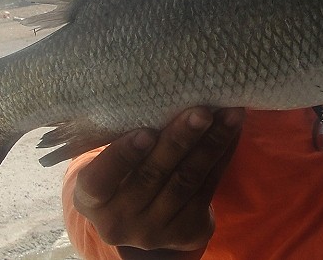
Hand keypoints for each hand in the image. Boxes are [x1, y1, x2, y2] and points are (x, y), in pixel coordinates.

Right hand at [73, 107, 244, 257]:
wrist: (142, 216)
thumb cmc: (120, 170)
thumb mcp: (107, 160)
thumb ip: (121, 137)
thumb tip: (157, 91)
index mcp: (90, 199)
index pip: (100, 180)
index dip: (123, 156)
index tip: (146, 132)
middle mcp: (118, 222)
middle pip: (153, 176)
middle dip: (180, 140)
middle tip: (201, 111)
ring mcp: (154, 231)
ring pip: (186, 182)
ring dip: (212, 144)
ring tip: (229, 115)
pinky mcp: (187, 231)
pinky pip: (208, 188)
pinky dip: (222, 155)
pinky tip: (232, 131)